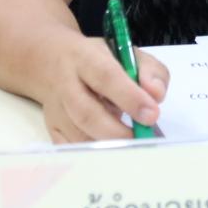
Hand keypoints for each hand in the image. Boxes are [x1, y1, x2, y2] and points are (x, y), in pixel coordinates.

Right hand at [37, 36, 169, 143]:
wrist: (51, 61)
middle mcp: (65, 83)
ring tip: (131, 145)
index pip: (107, 77)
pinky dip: (93, 155)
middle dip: (118, 132)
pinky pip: (71, 149)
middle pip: (86, 113)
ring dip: (108, 146)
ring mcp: (55, 109)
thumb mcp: (126, 52)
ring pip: (78, 136)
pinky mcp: (52, 128)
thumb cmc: (97, 59)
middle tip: (142, 137)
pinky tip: (111, 151)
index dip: (130, 98)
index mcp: (85, 57)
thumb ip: (149, 70)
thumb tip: (156, 95)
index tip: (152, 115)